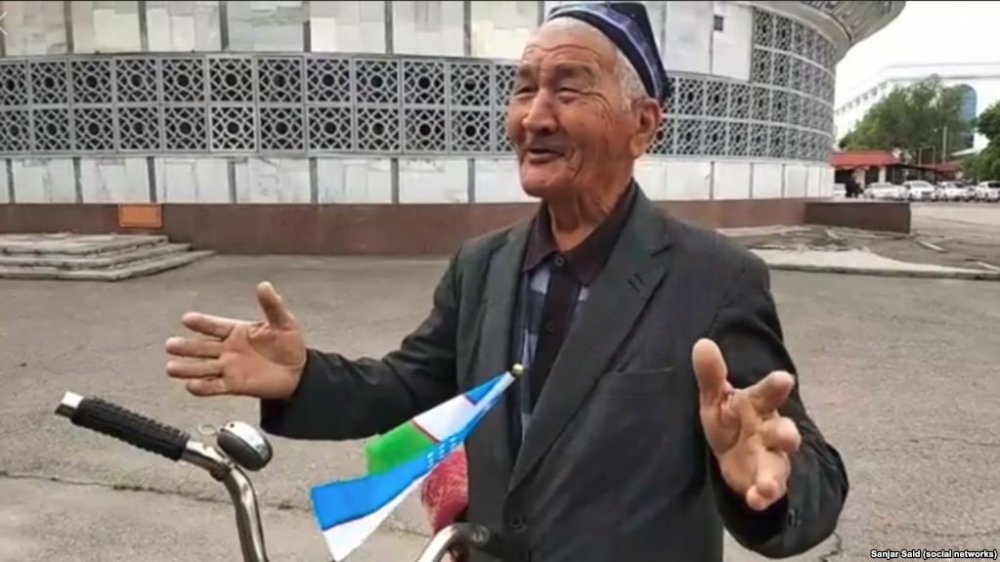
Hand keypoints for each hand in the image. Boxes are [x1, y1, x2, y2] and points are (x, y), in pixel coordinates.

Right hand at [166, 281, 306, 398]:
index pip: (215, 326)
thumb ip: (272, 306)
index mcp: (237, 331)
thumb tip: (264, 285)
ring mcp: (229, 368)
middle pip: (202, 348)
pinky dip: (202, 387)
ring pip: (203, 368)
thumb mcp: (283, 321)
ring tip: (171, 368)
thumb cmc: (289, 343)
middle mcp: (228, 349)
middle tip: (170, 345)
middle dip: (186, 347)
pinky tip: (190, 386)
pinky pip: (214, 386)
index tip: (187, 319)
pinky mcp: (234, 385)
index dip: (202, 323)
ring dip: (187, 368)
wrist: (298, 371)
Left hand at [692, 338, 801, 510]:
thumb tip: (702, 343)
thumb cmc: (731, 419)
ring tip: (766, 485)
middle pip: (783, 432)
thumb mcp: (716, 398)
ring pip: (778, 466)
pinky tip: (756, 499)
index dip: (776, 387)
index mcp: (757, 405)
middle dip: (787, 434)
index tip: (784, 379)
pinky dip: (762, 497)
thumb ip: (711, 375)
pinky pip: (767, 491)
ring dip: (773, 476)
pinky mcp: (764, 481)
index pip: (767, 394)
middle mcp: (770, 431)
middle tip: (789, 435)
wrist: (736, 454)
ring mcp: (771, 458)